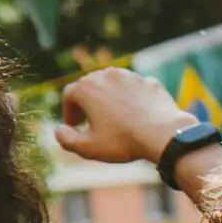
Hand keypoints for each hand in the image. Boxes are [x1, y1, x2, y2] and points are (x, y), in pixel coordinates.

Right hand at [57, 68, 195, 167]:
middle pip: (90, 85)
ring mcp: (130, 76)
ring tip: (113, 117)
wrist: (162, 133)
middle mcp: (106, 75)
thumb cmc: (122, 140)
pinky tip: (134, 115)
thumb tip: (59, 130)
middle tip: (90, 121)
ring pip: (112, 85)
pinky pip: (134, 89)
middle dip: (87, 102)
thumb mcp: (87, 147)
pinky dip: (130, 99)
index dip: (69, 111)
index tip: (74, 125)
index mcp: (87, 87)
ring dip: (109, 98)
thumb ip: (65, 139)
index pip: (69, 94)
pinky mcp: (149, 82)